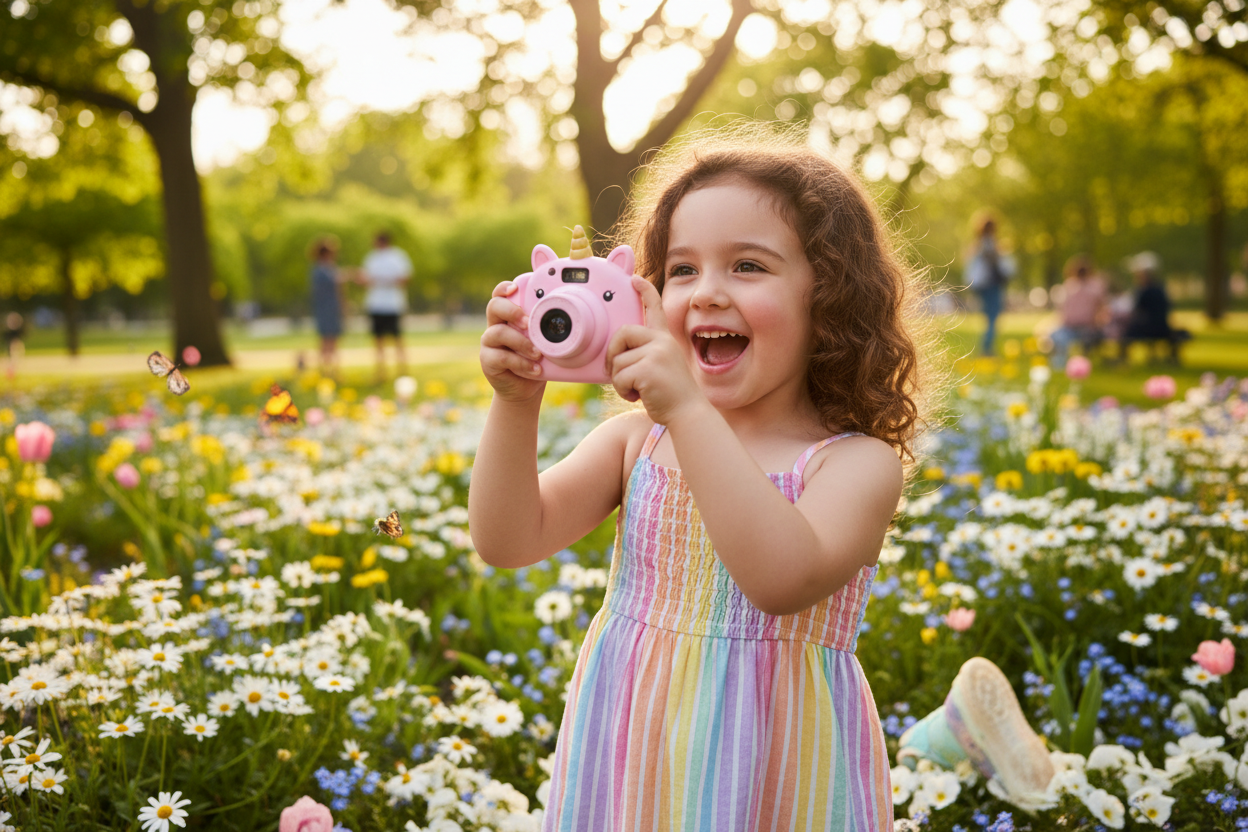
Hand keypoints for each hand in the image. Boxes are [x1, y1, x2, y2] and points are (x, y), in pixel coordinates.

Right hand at [480, 281, 545, 402]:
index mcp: (509, 315)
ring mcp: (490, 343)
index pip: (501, 295)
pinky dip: (521, 363)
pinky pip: (501, 357)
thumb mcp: (547, 341)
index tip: (515, 288)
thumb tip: (578, 316)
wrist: (526, 389)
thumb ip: (550, 327)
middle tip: (529, 323)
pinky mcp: (488, 361)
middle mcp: (496, 325)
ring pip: (498, 332)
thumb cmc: (538, 360)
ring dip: (521, 342)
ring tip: (538, 354)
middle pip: (494, 306)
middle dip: (512, 311)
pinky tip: (535, 369)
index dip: (504, 288)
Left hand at [605, 277, 703, 424]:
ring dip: (620, 380)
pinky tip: (638, 396)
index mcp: (665, 339)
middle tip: (615, 371)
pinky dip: (623, 390)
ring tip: (637, 390)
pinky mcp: (648, 369)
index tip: (635, 279)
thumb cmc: (671, 395)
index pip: (655, 308)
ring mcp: (656, 354)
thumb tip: (615, 356)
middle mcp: (662, 341)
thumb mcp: (660, 367)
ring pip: (618, 361)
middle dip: (612, 353)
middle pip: (622, 333)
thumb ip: (644, 355)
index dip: (645, 292)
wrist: (688, 413)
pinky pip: (619, 376)